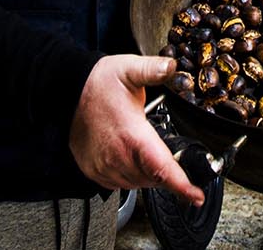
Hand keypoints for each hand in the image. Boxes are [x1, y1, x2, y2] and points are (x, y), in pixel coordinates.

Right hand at [69, 55, 203, 206]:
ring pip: (137, 184)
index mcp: (132, 135)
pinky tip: (129, 156)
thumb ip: (153, 69)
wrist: (66, 92)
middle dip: (166, 171)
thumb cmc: (98, 83)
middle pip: (153, 178)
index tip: (196, 196)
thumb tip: (172, 67)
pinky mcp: (94, 171)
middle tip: (166, 151)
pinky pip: (119, 184)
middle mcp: (117, 156)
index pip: (162, 169)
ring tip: (146, 151)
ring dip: (148, 174)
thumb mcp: (129, 70)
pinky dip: (130, 176)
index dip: (182, 186)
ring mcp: (104, 167)